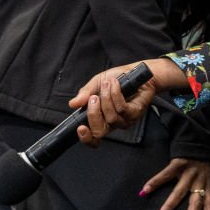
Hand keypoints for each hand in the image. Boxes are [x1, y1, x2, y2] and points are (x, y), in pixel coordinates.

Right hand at [69, 58, 186, 146]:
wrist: (136, 71)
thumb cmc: (117, 79)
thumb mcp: (97, 83)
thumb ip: (85, 93)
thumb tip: (73, 104)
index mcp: (101, 119)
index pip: (93, 137)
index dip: (86, 138)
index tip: (80, 128)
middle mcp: (113, 123)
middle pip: (100, 131)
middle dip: (93, 114)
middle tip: (93, 98)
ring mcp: (125, 119)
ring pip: (111, 118)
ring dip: (106, 99)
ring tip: (107, 84)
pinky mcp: (135, 112)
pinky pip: (122, 108)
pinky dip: (116, 95)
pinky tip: (115, 84)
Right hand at [140, 158, 209, 209]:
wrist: (196, 138)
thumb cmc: (197, 162)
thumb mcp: (203, 175)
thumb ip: (199, 189)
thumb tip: (193, 208)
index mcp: (206, 184)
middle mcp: (200, 179)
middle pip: (197, 201)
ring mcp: (189, 171)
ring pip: (180, 191)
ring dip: (170, 206)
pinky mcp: (179, 162)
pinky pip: (165, 174)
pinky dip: (155, 182)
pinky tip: (145, 191)